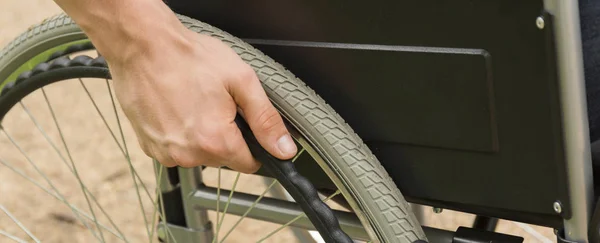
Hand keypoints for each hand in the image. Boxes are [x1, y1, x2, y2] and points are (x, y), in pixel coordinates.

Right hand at [103, 17, 296, 172]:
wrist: (143, 46)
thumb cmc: (189, 58)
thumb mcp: (241, 81)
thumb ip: (266, 120)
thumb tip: (284, 149)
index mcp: (216, 142)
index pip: (249, 164)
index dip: (253, 144)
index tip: (244, 122)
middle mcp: (189, 155)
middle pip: (224, 159)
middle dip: (227, 135)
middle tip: (216, 103)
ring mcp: (166, 153)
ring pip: (199, 155)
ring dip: (202, 136)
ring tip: (194, 103)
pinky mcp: (149, 147)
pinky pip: (177, 149)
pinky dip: (180, 134)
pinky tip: (177, 109)